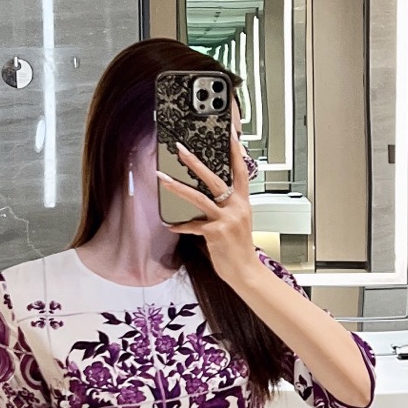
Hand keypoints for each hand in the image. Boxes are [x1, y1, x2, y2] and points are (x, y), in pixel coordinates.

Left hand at [158, 132, 259, 291]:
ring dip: (177, 187)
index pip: (241, 171)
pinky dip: (180, 225)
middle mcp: (236, 207)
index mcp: (243, 202)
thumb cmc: (239, 247)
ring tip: (162, 178)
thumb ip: (226, 206)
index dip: (236, 152)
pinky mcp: (216, 232)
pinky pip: (193, 225)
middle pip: (214, 178)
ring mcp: (227, 219)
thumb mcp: (238, 221)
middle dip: (194, 162)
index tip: (230, 136)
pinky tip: (169, 224)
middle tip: (180, 150)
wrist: (245, 271)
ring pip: (199, 197)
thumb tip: (206, 195)